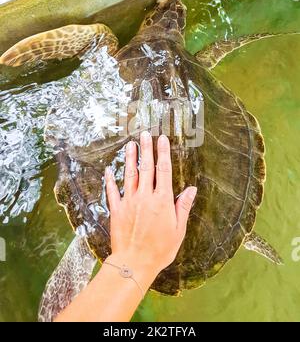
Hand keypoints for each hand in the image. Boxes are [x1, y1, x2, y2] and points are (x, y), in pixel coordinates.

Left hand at [105, 132, 196, 279]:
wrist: (134, 263)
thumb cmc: (160, 249)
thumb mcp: (178, 230)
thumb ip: (183, 207)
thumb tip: (192, 189)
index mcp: (162, 201)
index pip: (164, 171)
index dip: (163, 153)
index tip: (163, 139)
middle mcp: (145, 197)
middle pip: (146, 167)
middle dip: (147, 149)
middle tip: (145, 134)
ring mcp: (129, 202)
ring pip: (130, 175)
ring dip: (130, 158)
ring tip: (130, 144)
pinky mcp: (117, 210)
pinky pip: (112, 191)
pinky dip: (110, 180)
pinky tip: (109, 170)